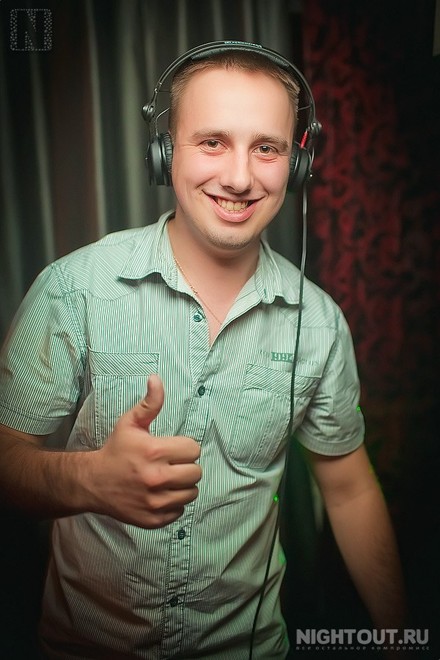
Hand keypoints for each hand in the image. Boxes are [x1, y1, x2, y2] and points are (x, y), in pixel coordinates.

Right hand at [89, 374, 200, 527]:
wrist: (92, 482)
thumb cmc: (115, 450)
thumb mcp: (130, 423)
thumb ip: (149, 403)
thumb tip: (156, 379)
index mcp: (154, 451)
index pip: (194, 450)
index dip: (184, 448)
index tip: (172, 449)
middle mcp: (156, 477)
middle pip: (196, 472)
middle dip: (186, 467)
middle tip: (171, 465)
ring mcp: (155, 501)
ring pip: (191, 493)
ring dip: (182, 486)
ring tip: (167, 479)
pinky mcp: (153, 519)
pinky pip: (179, 511)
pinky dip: (173, 504)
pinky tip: (160, 494)